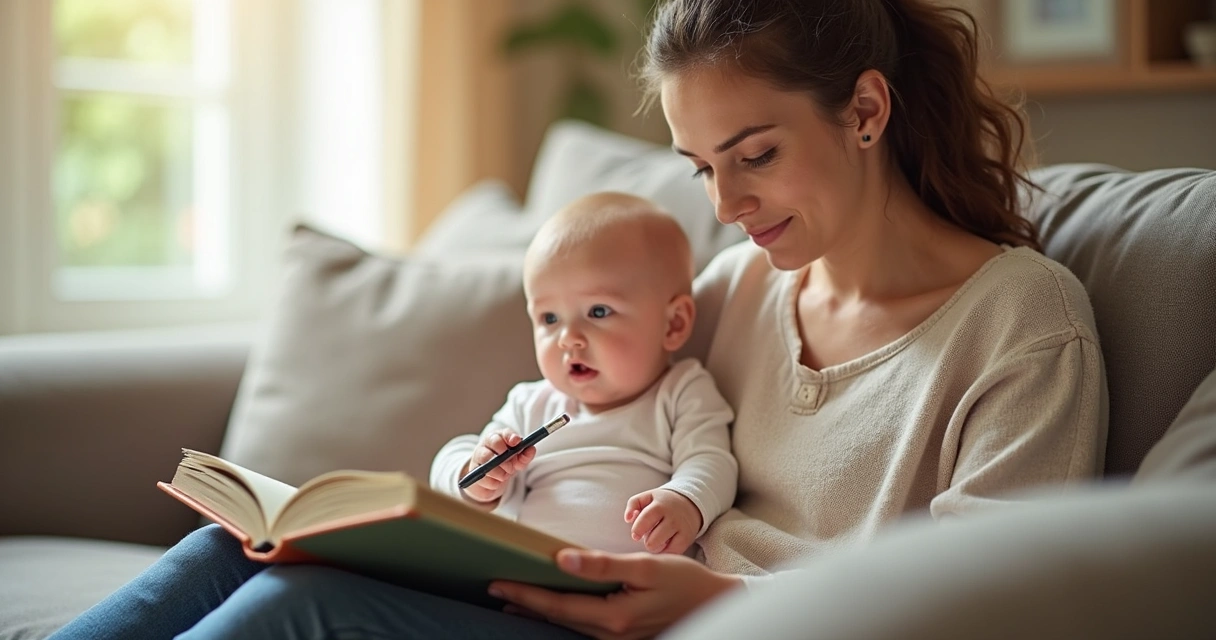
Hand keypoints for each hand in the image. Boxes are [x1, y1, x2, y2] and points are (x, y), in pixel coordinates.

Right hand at [461, 429, 534, 503]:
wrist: (492, 480)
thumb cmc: (505, 463)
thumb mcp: (517, 458)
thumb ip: (525, 454)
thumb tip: (531, 449)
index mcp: (495, 437)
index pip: (502, 433)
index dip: (510, 437)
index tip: (516, 442)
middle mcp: (484, 446)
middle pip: (493, 445)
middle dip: (505, 458)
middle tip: (511, 467)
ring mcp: (477, 460)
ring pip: (489, 465)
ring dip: (501, 473)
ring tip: (505, 475)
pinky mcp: (474, 476)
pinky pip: (487, 480)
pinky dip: (496, 483)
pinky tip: (496, 481)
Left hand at [489, 548, 741, 638]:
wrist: (716, 606)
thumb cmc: (684, 581)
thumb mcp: (645, 566)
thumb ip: (602, 565)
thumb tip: (562, 560)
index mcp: (612, 618)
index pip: (557, 606)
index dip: (525, 594)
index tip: (497, 583)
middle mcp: (610, 634)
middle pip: (557, 618)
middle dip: (524, 604)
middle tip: (493, 588)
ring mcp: (616, 639)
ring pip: (567, 626)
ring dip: (540, 612)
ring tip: (512, 600)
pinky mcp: (622, 637)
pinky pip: (582, 627)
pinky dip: (561, 615)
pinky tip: (552, 607)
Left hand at [624, 489, 702, 553]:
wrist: (689, 503)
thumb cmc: (662, 503)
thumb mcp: (647, 496)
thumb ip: (633, 504)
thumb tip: (627, 519)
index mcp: (660, 505)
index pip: (645, 519)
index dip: (637, 529)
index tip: (635, 535)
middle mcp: (672, 517)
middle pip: (653, 539)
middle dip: (646, 541)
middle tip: (648, 536)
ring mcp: (681, 528)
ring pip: (662, 548)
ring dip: (655, 546)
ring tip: (656, 539)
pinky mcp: (687, 538)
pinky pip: (672, 553)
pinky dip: (665, 552)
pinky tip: (664, 544)